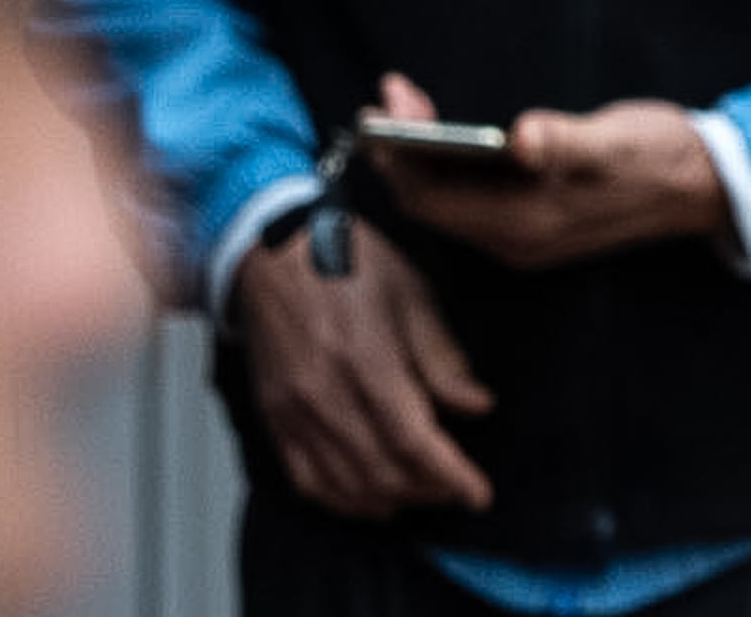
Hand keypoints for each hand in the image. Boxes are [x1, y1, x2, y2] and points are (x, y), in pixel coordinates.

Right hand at [232, 222, 493, 519]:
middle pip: (383, 471)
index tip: (478, 495)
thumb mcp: (412, 296)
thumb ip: (443, 359)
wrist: (273, 250)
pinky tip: (368, 498)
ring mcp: (294, 410)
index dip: (451, 476)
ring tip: (421, 494)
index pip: (415, 441)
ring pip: (346, 483)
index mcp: (367, 361)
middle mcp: (326, 394)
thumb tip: (477, 406)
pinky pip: (305, 479)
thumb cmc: (348, 262)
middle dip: (427, 490)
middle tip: (456, 487)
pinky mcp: (274, 416)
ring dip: (389, 499)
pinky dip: (341, 498)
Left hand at [366, 72, 729, 269]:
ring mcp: (524, 235)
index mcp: (526, 224)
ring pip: (448, 203)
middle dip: (401, 152)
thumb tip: (520, 137)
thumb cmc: (660, 154)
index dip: (397, 158)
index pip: (432, 201)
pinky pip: (468, 201)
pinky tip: (448, 135)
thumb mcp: (614, 142)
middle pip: (432, 204)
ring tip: (409, 107)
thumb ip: (565, 143)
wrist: (706, 184)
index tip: (383, 105)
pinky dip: (447, 166)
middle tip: (391, 94)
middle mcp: (515, 240)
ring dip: (422, 158)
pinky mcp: (534, 222)